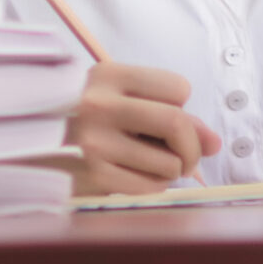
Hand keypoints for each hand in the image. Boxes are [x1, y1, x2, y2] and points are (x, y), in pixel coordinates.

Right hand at [65, 62, 222, 195]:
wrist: (47, 134)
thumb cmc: (105, 113)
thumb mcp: (136, 99)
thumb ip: (181, 116)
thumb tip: (215, 144)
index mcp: (109, 75)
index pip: (179, 88)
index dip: (182, 103)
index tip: (167, 110)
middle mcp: (97, 106)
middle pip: (175, 124)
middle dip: (192, 146)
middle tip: (187, 155)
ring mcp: (93, 142)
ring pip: (169, 163)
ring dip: (173, 168)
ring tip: (152, 160)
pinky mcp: (94, 175)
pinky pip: (152, 188)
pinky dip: (157, 185)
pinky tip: (139, 173)